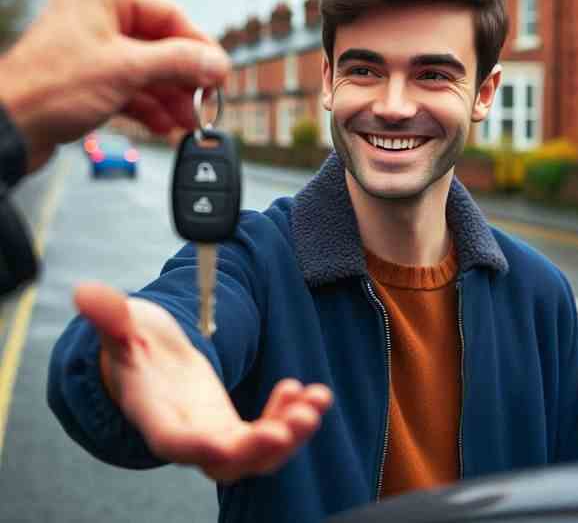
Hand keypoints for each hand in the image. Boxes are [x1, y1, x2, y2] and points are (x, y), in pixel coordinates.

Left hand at [0, 0, 230, 171]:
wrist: (10, 131)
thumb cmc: (49, 90)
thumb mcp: (127, 70)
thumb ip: (178, 63)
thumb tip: (216, 62)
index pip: (168, 16)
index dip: (199, 47)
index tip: (219, 72)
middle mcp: (99, 20)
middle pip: (161, 47)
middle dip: (184, 80)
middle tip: (205, 103)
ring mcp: (95, 53)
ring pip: (149, 73)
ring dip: (170, 99)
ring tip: (187, 122)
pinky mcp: (91, 83)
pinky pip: (133, 91)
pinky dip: (150, 109)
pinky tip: (163, 126)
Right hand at [74, 282, 332, 481]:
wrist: (151, 364)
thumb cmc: (133, 348)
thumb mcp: (122, 328)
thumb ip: (109, 316)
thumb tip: (84, 292)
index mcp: (156, 415)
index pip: (175, 442)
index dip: (200, 448)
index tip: (229, 446)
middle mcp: (189, 434)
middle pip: (226, 461)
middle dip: (264, 447)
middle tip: (299, 420)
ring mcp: (215, 433)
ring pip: (256, 454)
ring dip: (290, 433)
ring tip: (316, 402)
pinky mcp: (235, 424)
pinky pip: (269, 431)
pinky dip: (290, 415)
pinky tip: (308, 391)